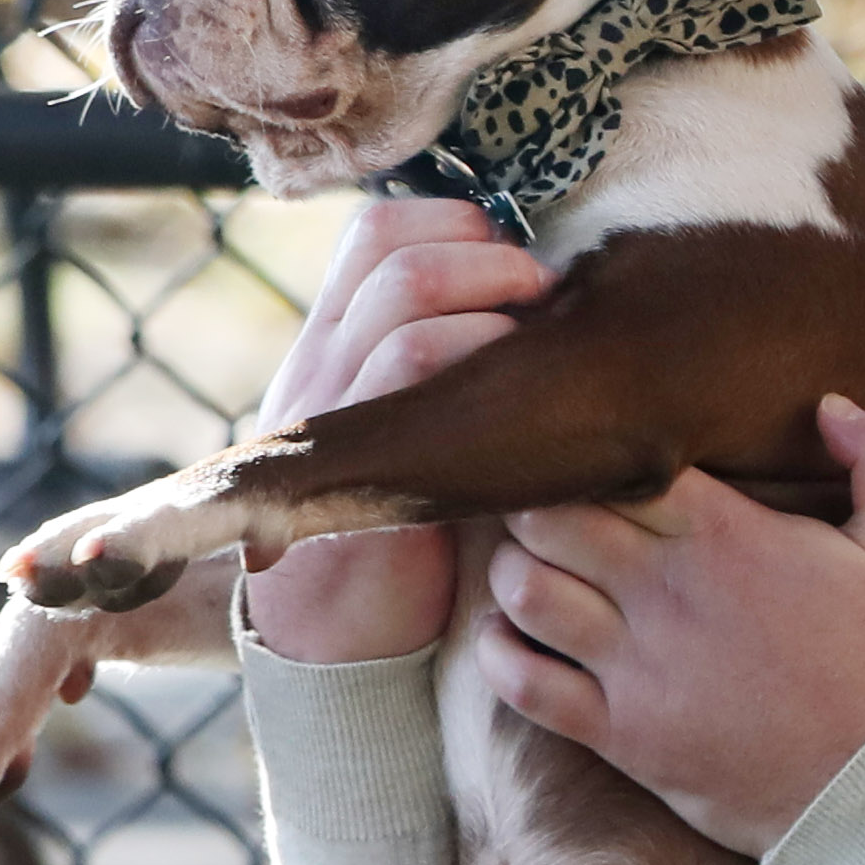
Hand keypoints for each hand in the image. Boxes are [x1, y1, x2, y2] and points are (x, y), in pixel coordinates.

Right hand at [236, 197, 554, 664]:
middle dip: (487, 253)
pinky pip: (414, 365)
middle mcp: (321, 362)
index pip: (375, 233)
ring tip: (541, 342)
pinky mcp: (360, 459)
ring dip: (495, 300)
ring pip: (410, 297)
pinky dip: (481, 359)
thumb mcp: (405, 431)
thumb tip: (535, 309)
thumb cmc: (398, 528)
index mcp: (330, 346)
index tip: (511, 259)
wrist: (333, 641)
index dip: (452, 224)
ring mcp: (334, 407)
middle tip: (543, 293)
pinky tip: (529, 399)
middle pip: (395, 250)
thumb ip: (439, 368)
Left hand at [480, 397, 864, 852]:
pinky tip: (511, 641)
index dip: (594, 453)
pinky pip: (523, 684)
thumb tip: (833, 405)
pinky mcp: (622, 734)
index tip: (596, 459)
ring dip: (513, 572)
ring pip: (524, 591)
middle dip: (536, 503)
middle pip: (549, 517)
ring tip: (530, 569)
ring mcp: (636, 667)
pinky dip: (500, 656)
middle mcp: (667, 592)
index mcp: (727, 534)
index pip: (618, 464)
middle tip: (548, 510)